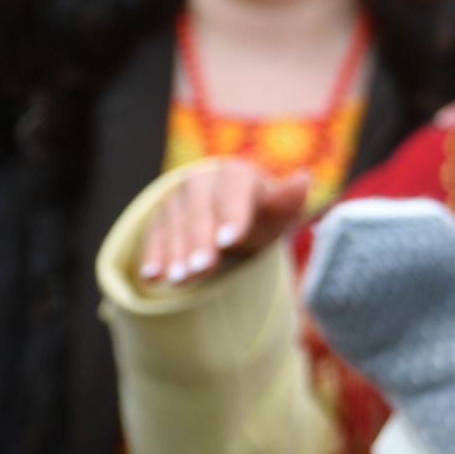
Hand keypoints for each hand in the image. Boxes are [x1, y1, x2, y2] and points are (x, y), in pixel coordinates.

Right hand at [140, 160, 310, 284]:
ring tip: (180, 279)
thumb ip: (287, 201)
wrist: (231, 217)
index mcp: (237, 174)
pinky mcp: (159, 217)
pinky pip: (155, 236)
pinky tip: (151, 277)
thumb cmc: (261, 217)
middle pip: (200, 210)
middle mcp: (203, 180)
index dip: (232, 214)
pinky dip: (153, 256)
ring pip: (175, 225)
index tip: (230, 241)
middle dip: (200, 242)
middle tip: (201, 269)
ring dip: (176, 253)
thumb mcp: (278, 213)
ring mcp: (178, 198)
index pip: (233, 190)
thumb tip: (303, 178)